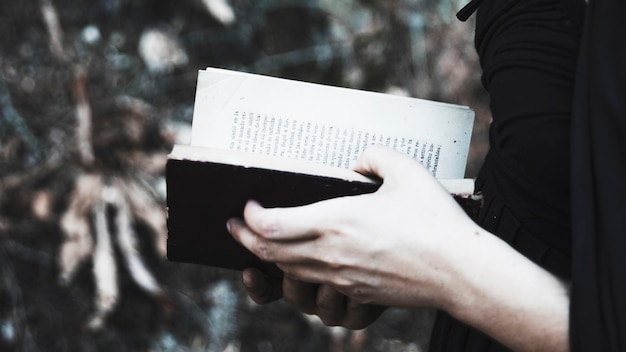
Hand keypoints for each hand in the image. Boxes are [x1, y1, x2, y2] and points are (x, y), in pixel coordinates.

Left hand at [230, 145, 570, 350]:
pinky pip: (314, 292)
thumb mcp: (406, 171)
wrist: (460, 271)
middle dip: (245, 240)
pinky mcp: (356, 295)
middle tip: (234, 226)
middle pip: (270, 254)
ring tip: (259, 248)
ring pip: (287, 276)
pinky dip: (296, 281)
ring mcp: (342, 280)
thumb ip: (374, 156)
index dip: (251, 216)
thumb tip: (356, 163)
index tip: (246, 204)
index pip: (271, 225)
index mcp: (336, 222)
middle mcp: (331, 255)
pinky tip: (298, 271)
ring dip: (266, 262)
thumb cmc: (434, 220)